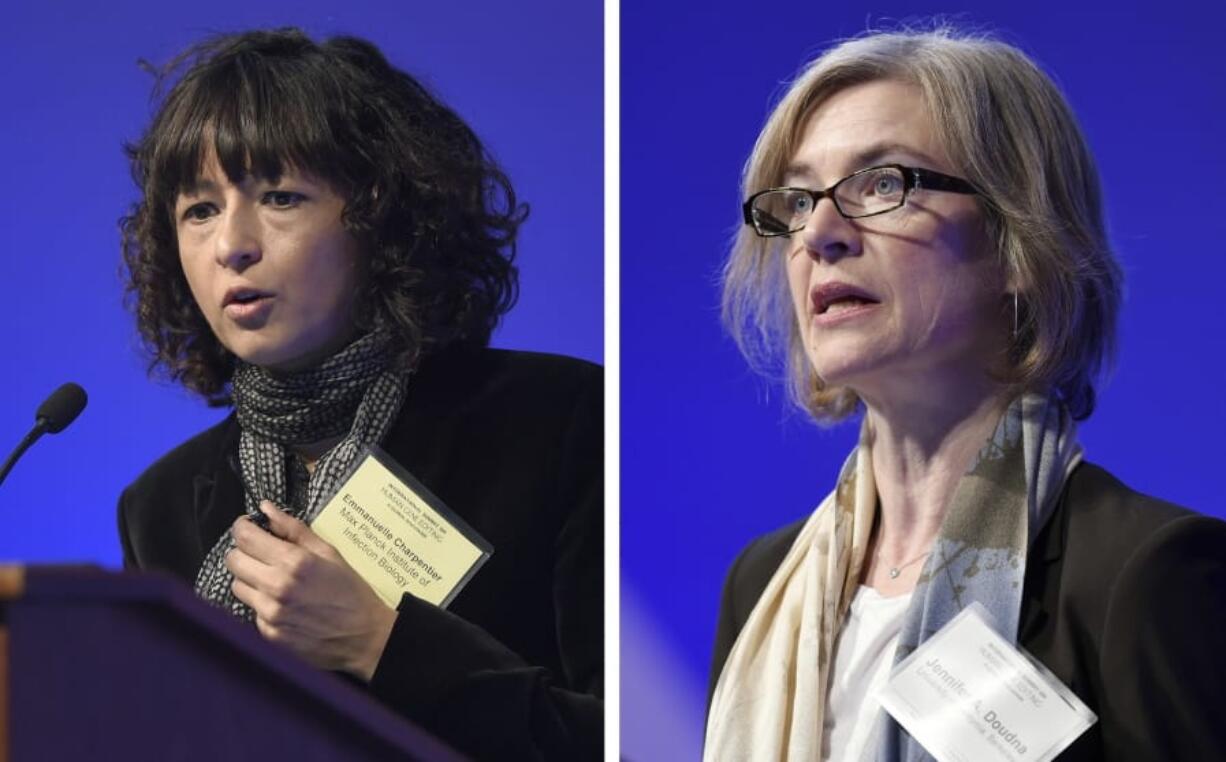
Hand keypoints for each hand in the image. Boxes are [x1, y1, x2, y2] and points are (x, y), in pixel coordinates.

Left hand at [226, 500, 397, 680]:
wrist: (363, 635)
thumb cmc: (350, 591)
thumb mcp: (328, 552)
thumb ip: (293, 529)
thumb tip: (266, 509)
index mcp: (293, 562)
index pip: (244, 537)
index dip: (243, 527)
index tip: (248, 527)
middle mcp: (276, 587)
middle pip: (233, 560)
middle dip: (244, 552)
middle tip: (261, 553)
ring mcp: (270, 613)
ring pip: (237, 585)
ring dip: (250, 578)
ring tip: (274, 580)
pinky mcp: (268, 633)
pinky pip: (251, 609)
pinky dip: (261, 603)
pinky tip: (283, 603)